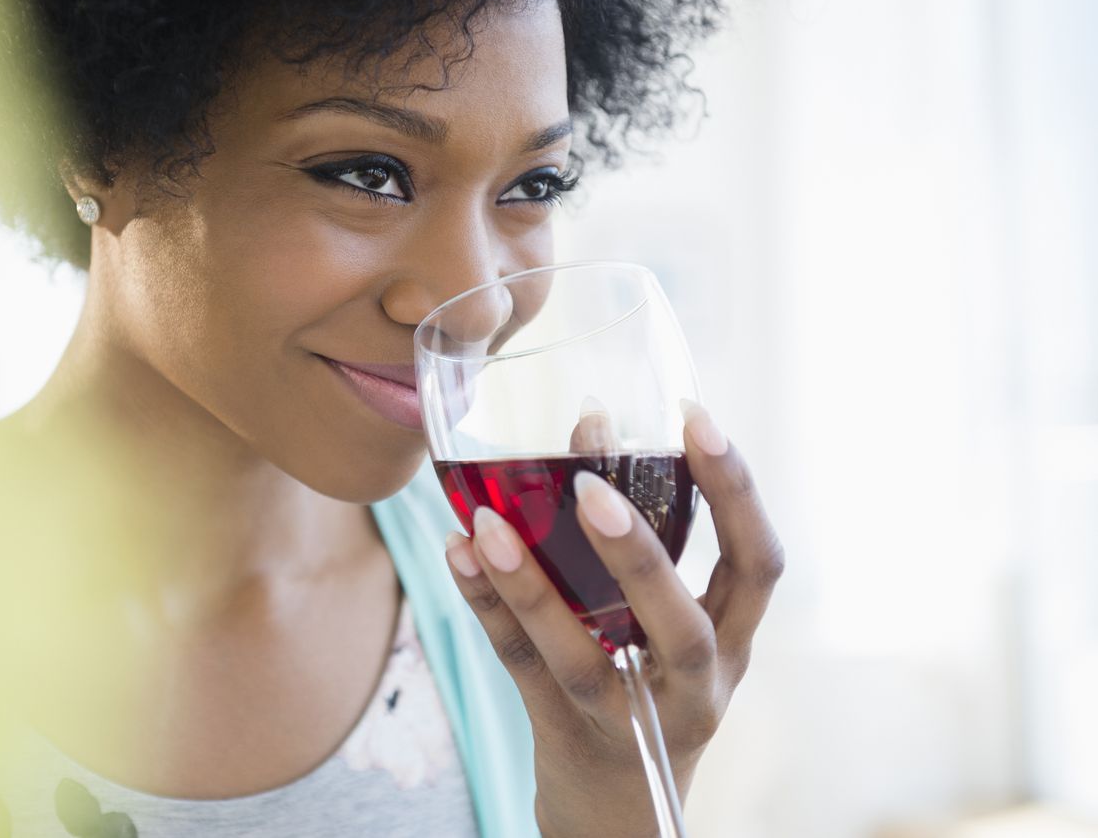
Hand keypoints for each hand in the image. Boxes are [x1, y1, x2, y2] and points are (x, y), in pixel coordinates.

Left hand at [443, 402, 783, 837]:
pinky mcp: (565, 736)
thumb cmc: (645, 684)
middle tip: (590, 485)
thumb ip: (637, 538)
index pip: (759, 564)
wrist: (621, 813)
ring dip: (533, 586)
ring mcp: (629, 720)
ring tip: (488, 521)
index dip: (736, 491)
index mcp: (731, 641)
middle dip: (638, 554)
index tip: (698, 417)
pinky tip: (457, 553)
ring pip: (584, 660)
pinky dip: (487, 608)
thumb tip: (590, 422)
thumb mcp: (664, 623)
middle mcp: (693, 686)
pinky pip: (522, 670)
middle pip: (680, 627)